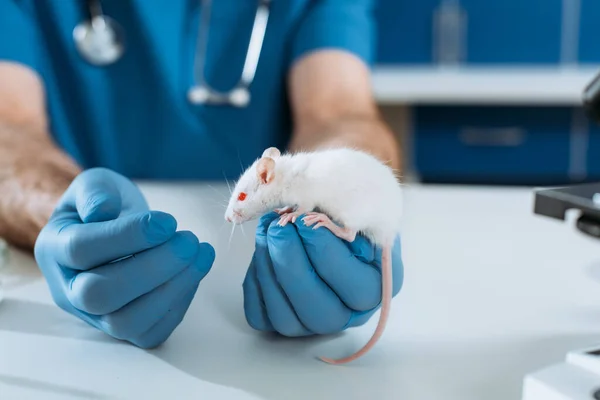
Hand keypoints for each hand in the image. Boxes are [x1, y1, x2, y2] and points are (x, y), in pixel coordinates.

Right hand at [34, 168, 214, 347]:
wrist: (113, 228)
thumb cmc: (106, 204)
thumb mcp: (96, 184)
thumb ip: (96, 192)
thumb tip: (102, 211)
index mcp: (54, 248)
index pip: (81, 250)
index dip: (128, 235)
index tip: (168, 221)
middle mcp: (68, 289)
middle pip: (101, 295)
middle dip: (153, 268)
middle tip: (189, 241)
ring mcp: (95, 315)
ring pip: (126, 322)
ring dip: (172, 288)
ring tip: (201, 254)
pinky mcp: (125, 328)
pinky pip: (150, 333)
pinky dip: (179, 304)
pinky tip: (194, 271)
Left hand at [242, 212, 402, 335]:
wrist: (339, 213)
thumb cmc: (352, 208)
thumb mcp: (361, 203)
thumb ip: (348, 213)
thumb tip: (316, 219)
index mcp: (379, 286)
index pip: (358, 287)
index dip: (327, 254)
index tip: (306, 221)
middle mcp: (350, 311)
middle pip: (321, 311)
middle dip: (292, 263)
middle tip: (279, 226)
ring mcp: (316, 319)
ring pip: (287, 317)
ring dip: (269, 269)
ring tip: (268, 231)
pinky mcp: (286, 316)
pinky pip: (261, 315)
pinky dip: (255, 282)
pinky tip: (262, 250)